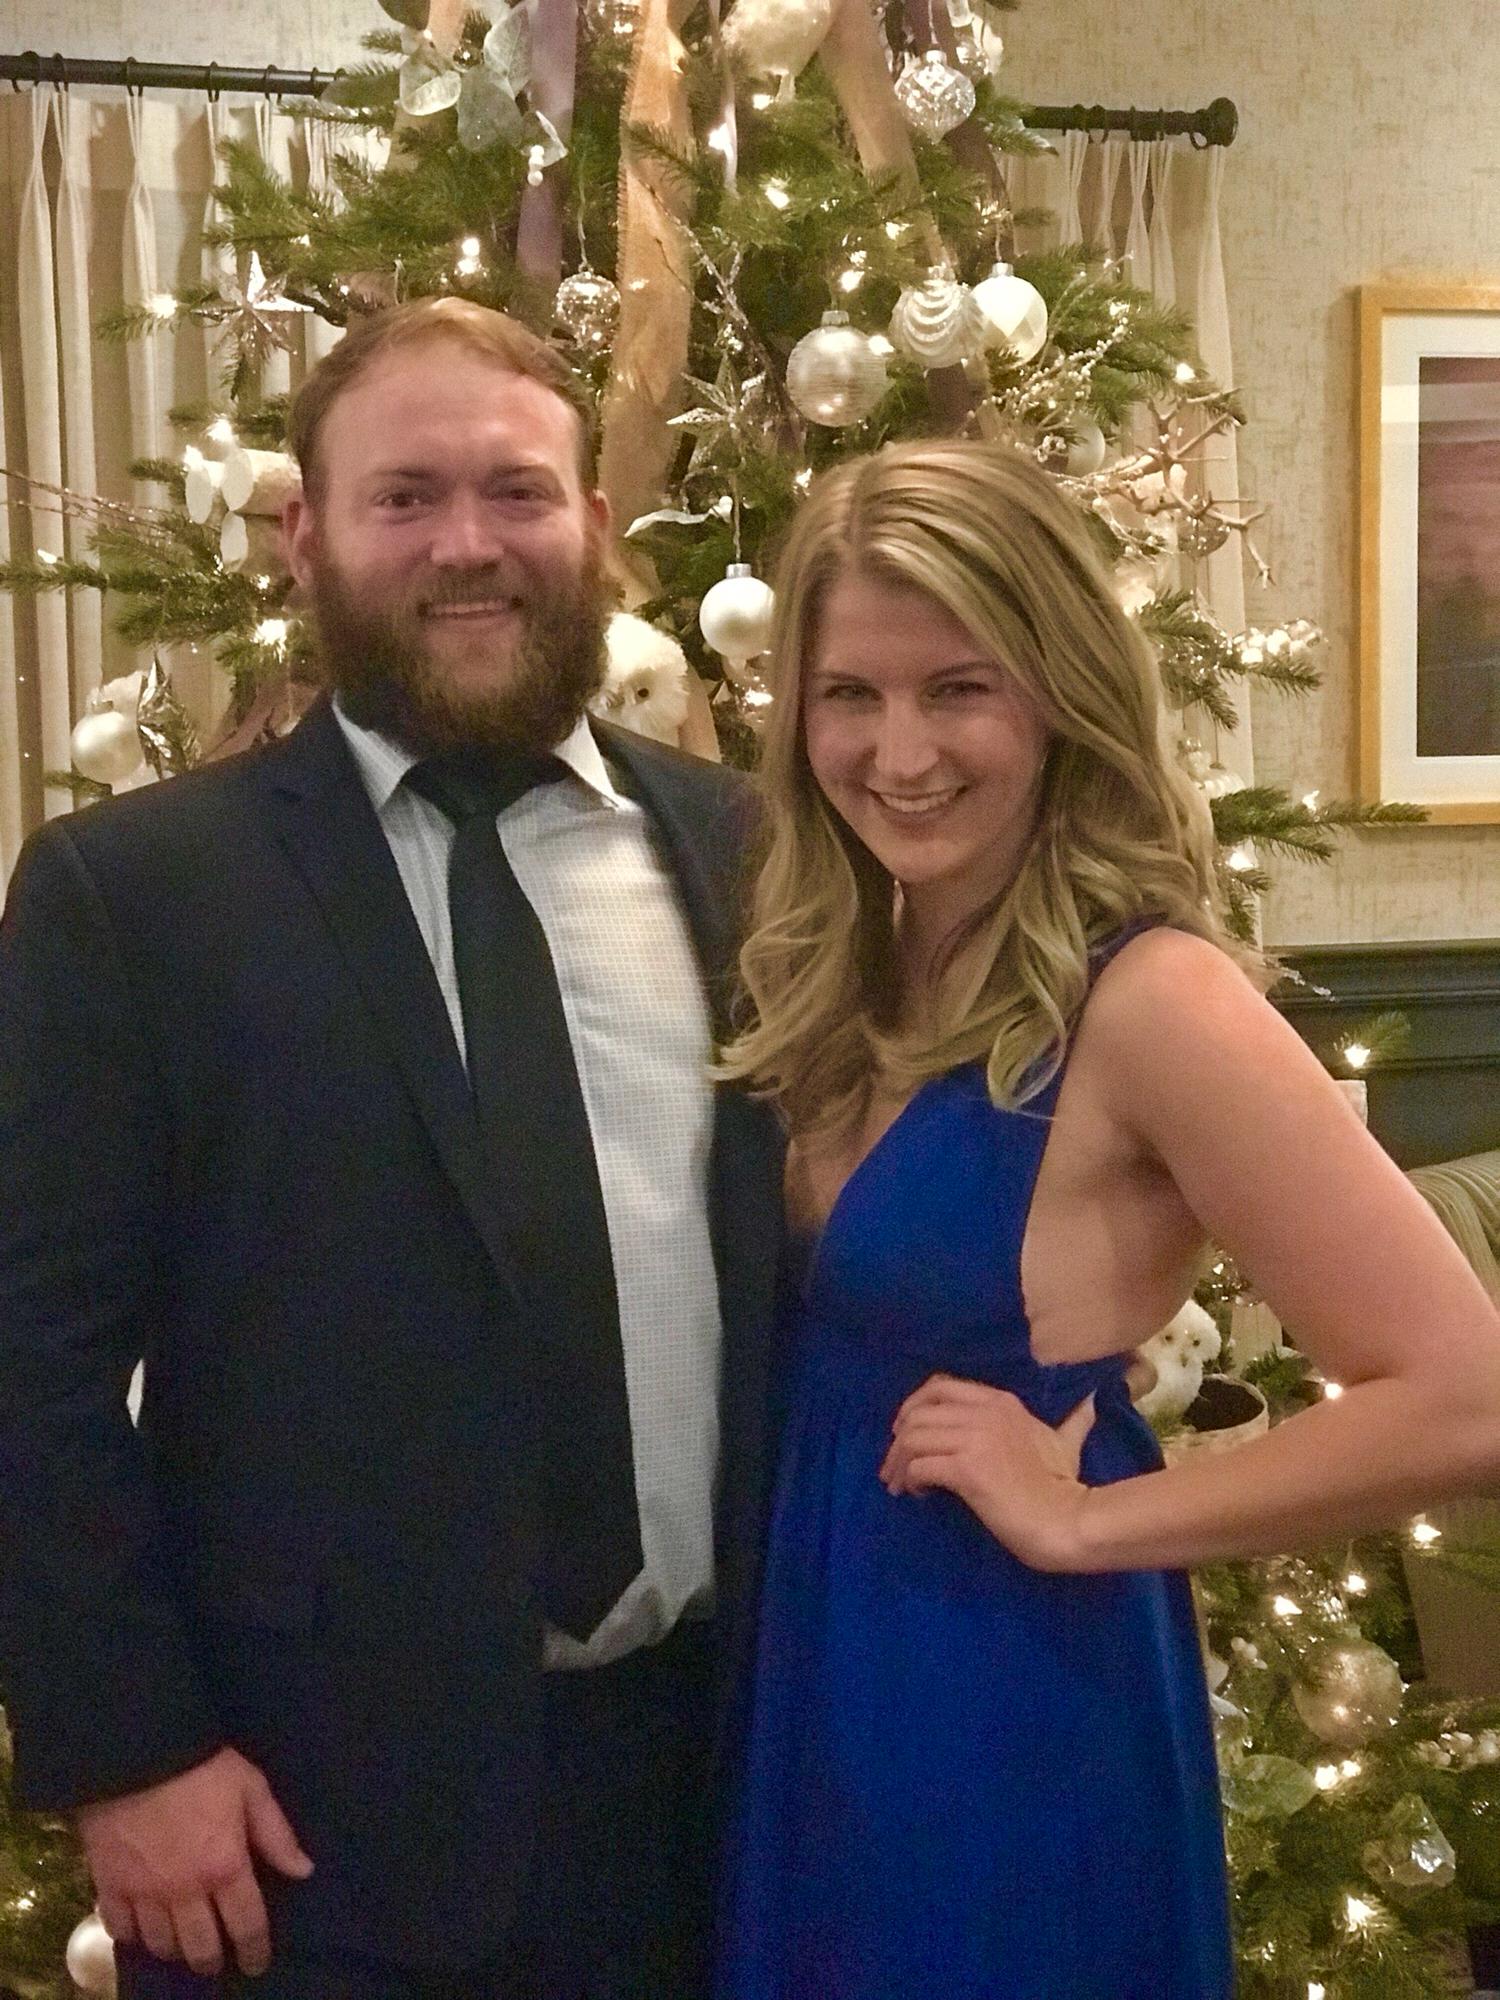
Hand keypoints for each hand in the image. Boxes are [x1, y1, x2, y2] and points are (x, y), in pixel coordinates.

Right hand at [76, 1746, 312, 1978]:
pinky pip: (119, 1928)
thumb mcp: (251, 1789)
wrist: (138, 1751)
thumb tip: (304, 1870)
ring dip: (174, 1950)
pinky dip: (131, 1936)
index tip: (257, 1963)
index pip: (246, 1925)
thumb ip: (276, 1834)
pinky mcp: (109, 1885)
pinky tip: (139, 1932)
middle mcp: (185, 1891)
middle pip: (200, 1946)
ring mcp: (144, 1892)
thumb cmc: (203, 1766)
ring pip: (160, 1943)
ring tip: (182, 1947)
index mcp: (225, 1868)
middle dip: (212, 1960)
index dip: (255, 1950)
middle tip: (217, 1962)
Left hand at [879, 1374, 1096, 1571]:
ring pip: (913, 1438)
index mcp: (1001, 1401)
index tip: (904, 1431)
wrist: (1067, 1521)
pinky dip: (910, 1479)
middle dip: (898, 1439)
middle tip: (893, 1466)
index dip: (913, 1406)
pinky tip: (916, 1494)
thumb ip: (1072, 1421)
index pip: (940, 1388)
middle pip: (918, 1412)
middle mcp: (986, 1412)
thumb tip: (1091, 1403)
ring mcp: (975, 1439)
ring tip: (898, 1485)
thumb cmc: (1063, 1487)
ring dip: (898, 1462)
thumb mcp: (1065, 1443)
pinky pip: (919, 1465)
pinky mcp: (967, 1469)